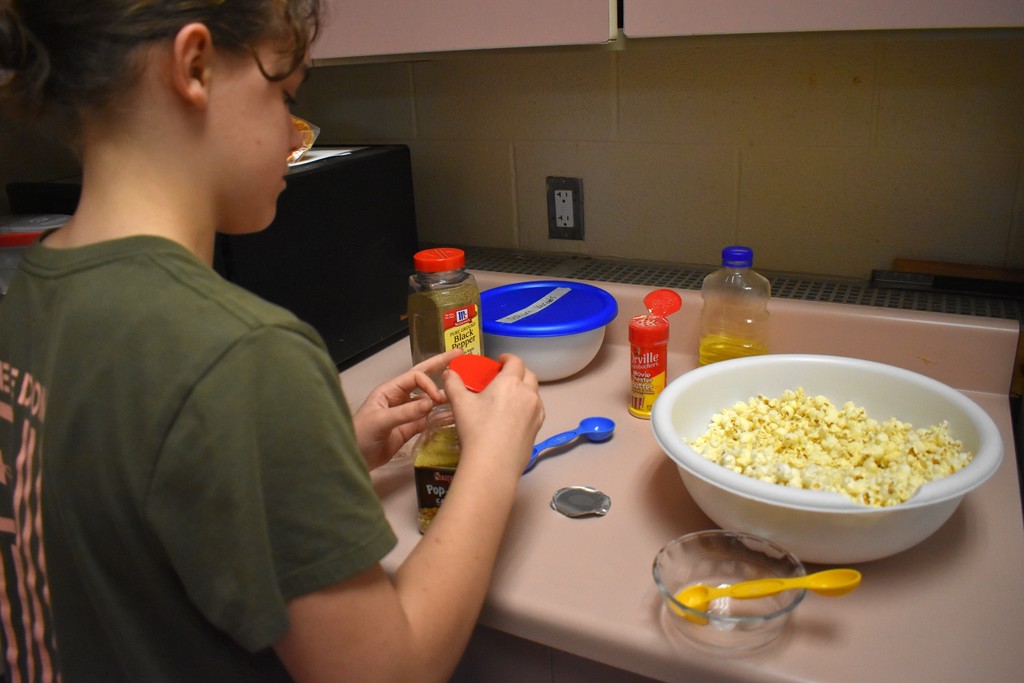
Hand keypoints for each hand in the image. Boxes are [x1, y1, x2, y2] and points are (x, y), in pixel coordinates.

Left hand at [352, 350, 459, 469]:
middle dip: (439, 366)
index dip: (429, 384)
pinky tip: (453, 415)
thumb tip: (431, 403)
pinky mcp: (409, 429)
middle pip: (423, 379)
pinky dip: (440, 417)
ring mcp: (406, 413)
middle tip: (459, 355)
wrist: (354, 459)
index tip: (437, 399)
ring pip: (428, 401)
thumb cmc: (360, 435)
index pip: (415, 378)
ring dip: (443, 396)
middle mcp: (399, 398)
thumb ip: (405, 412)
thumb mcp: (380, 421)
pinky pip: (428, 420)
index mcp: (390, 390)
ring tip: (463, 392)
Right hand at [445, 354, 543, 477]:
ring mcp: (536, 412)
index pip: (515, 362)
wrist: (493, 463)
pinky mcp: (538, 428)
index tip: (500, 361)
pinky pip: (536, 410)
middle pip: (529, 375)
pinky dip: (528, 406)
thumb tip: (448, 373)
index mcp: (510, 382)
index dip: (508, 358)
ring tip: (510, 397)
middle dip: (518, 372)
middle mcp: (527, 393)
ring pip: (534, 393)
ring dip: (525, 389)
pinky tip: (517, 415)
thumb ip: (453, 384)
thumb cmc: (476, 429)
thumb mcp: (460, 403)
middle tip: (505, 377)